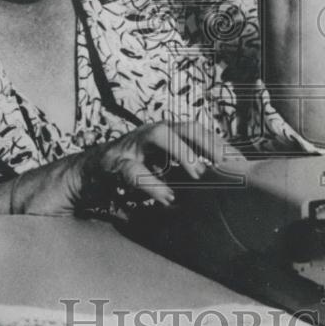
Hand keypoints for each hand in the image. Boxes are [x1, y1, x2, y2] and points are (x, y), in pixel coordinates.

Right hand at [71, 120, 243, 218]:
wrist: (83, 178)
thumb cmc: (128, 176)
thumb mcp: (157, 173)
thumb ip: (179, 176)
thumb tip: (215, 191)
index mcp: (164, 136)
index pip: (198, 132)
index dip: (220, 144)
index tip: (242, 163)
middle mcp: (149, 134)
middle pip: (185, 126)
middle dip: (208, 142)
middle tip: (228, 165)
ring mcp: (131, 145)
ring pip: (160, 134)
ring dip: (183, 152)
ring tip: (199, 173)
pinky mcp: (112, 163)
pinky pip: (134, 170)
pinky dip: (152, 184)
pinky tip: (167, 199)